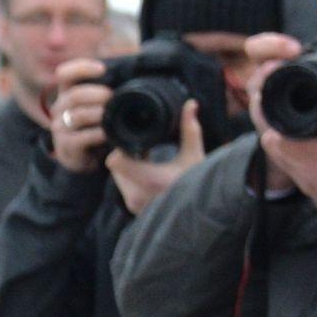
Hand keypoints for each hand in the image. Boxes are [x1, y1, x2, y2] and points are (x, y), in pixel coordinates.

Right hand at [47, 60, 111, 172]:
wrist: (85, 156)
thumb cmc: (96, 123)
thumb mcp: (101, 101)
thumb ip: (113, 80)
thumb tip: (134, 55)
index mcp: (68, 92)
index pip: (65, 74)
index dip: (81, 68)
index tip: (102, 69)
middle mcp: (61, 108)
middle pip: (74, 95)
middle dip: (96, 94)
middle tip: (112, 97)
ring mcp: (61, 128)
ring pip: (77, 116)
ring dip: (99, 114)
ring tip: (113, 115)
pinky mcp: (66, 146)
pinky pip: (81, 137)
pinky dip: (98, 134)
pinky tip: (109, 133)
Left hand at [107, 100, 207, 216]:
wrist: (201, 211)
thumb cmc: (199, 183)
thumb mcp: (195, 156)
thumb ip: (190, 130)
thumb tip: (190, 104)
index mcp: (148, 180)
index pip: (115, 160)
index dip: (120, 147)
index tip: (132, 138)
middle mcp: (136, 195)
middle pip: (115, 166)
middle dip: (125, 155)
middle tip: (141, 145)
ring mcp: (133, 204)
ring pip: (117, 177)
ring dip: (127, 166)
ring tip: (146, 156)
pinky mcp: (133, 208)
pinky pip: (124, 187)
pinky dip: (131, 177)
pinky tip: (147, 169)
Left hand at [261, 80, 316, 230]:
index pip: (277, 136)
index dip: (267, 117)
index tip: (267, 97)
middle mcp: (304, 169)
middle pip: (270, 144)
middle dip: (266, 122)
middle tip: (270, 100)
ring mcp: (303, 180)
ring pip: (275, 155)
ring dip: (274, 135)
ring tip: (279, 113)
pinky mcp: (306, 187)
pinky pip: (286, 165)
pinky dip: (284, 149)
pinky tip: (293, 136)